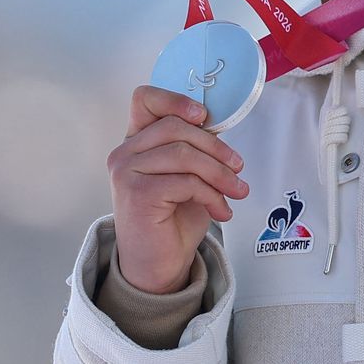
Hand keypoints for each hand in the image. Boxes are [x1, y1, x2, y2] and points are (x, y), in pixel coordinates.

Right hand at [106, 85, 248, 293]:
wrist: (158, 264)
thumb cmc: (173, 218)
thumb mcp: (187, 174)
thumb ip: (193, 148)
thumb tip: (219, 130)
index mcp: (136, 141)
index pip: (145, 99)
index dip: (176, 100)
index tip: (204, 117)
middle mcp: (125, 153)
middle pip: (176, 127)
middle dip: (216, 148)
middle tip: (238, 168)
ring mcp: (126, 172)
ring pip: (184, 155)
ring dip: (220, 174)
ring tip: (237, 191)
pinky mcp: (137, 194)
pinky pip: (186, 182)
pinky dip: (212, 195)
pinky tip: (221, 211)